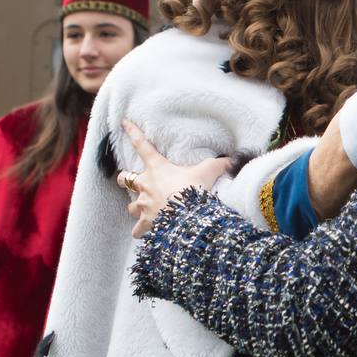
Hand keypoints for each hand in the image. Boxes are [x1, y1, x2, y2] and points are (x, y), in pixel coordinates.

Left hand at [119, 120, 233, 236]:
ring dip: (136, 207)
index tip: (123, 122)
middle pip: (125, 178)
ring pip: (131, 206)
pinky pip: (138, 229)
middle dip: (125, 179)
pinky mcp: (146, 222)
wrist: (187, 216)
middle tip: (126, 180)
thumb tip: (233, 159)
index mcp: (158, 168)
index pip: (142, 145)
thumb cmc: (194, 189)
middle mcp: (146, 185)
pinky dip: (141, 231)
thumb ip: (219, 163)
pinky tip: (145, 233)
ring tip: (143, 211)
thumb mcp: (208, 171)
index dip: (132, 132)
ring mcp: (144, 204)